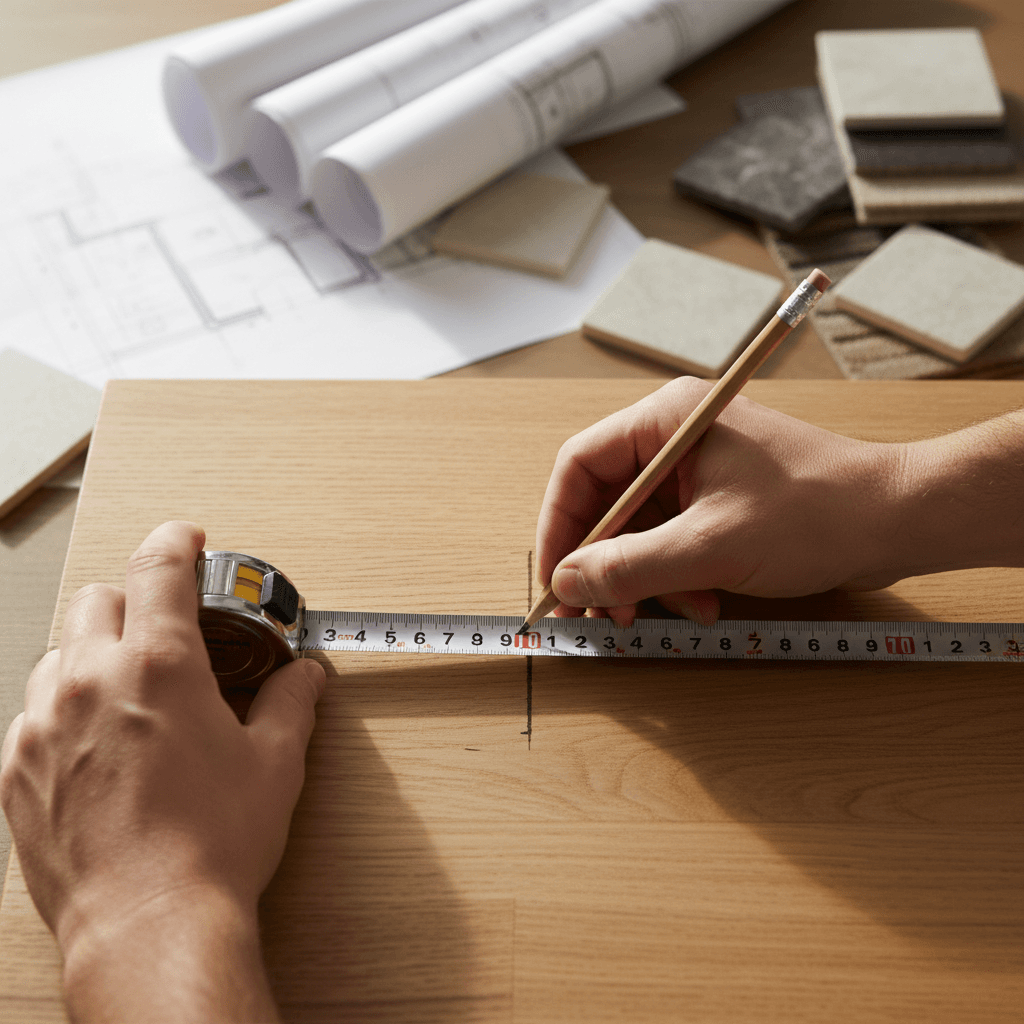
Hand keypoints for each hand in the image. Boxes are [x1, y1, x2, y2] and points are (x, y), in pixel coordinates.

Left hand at [0, 521, 325, 1022]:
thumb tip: (304, 679)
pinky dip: (64, 708)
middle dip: (135, 599)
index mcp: (159, 668)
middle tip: (167, 629)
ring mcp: (44, 727)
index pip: (159, 568)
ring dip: (95, 653)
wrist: (147, 925)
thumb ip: (290, 705)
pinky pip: (32, 712)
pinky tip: (97, 742)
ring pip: (59, 653)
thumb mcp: (274, 764)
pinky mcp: (17, 772)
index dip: (176, 540)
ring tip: (131, 690)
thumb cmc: (210, 848)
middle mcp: (92, 684)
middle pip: (99, 599)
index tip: (187, 537)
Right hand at [536, 377, 908, 625]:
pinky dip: (677, 576)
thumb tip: (565, 583)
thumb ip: (628, 567)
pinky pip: (673, 538)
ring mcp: (699, 468)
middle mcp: (675, 437)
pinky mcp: (720, 498)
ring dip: (645, 577)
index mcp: (666, 421)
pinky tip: (702, 603)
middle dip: (603, 562)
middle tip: (597, 613)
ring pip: (639, 528)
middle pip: (607, 501)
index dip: (559, 527)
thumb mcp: (709, 547)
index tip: (555, 581)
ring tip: (662, 613)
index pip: (579, 466)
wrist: (898, 520)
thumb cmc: (815, 514)